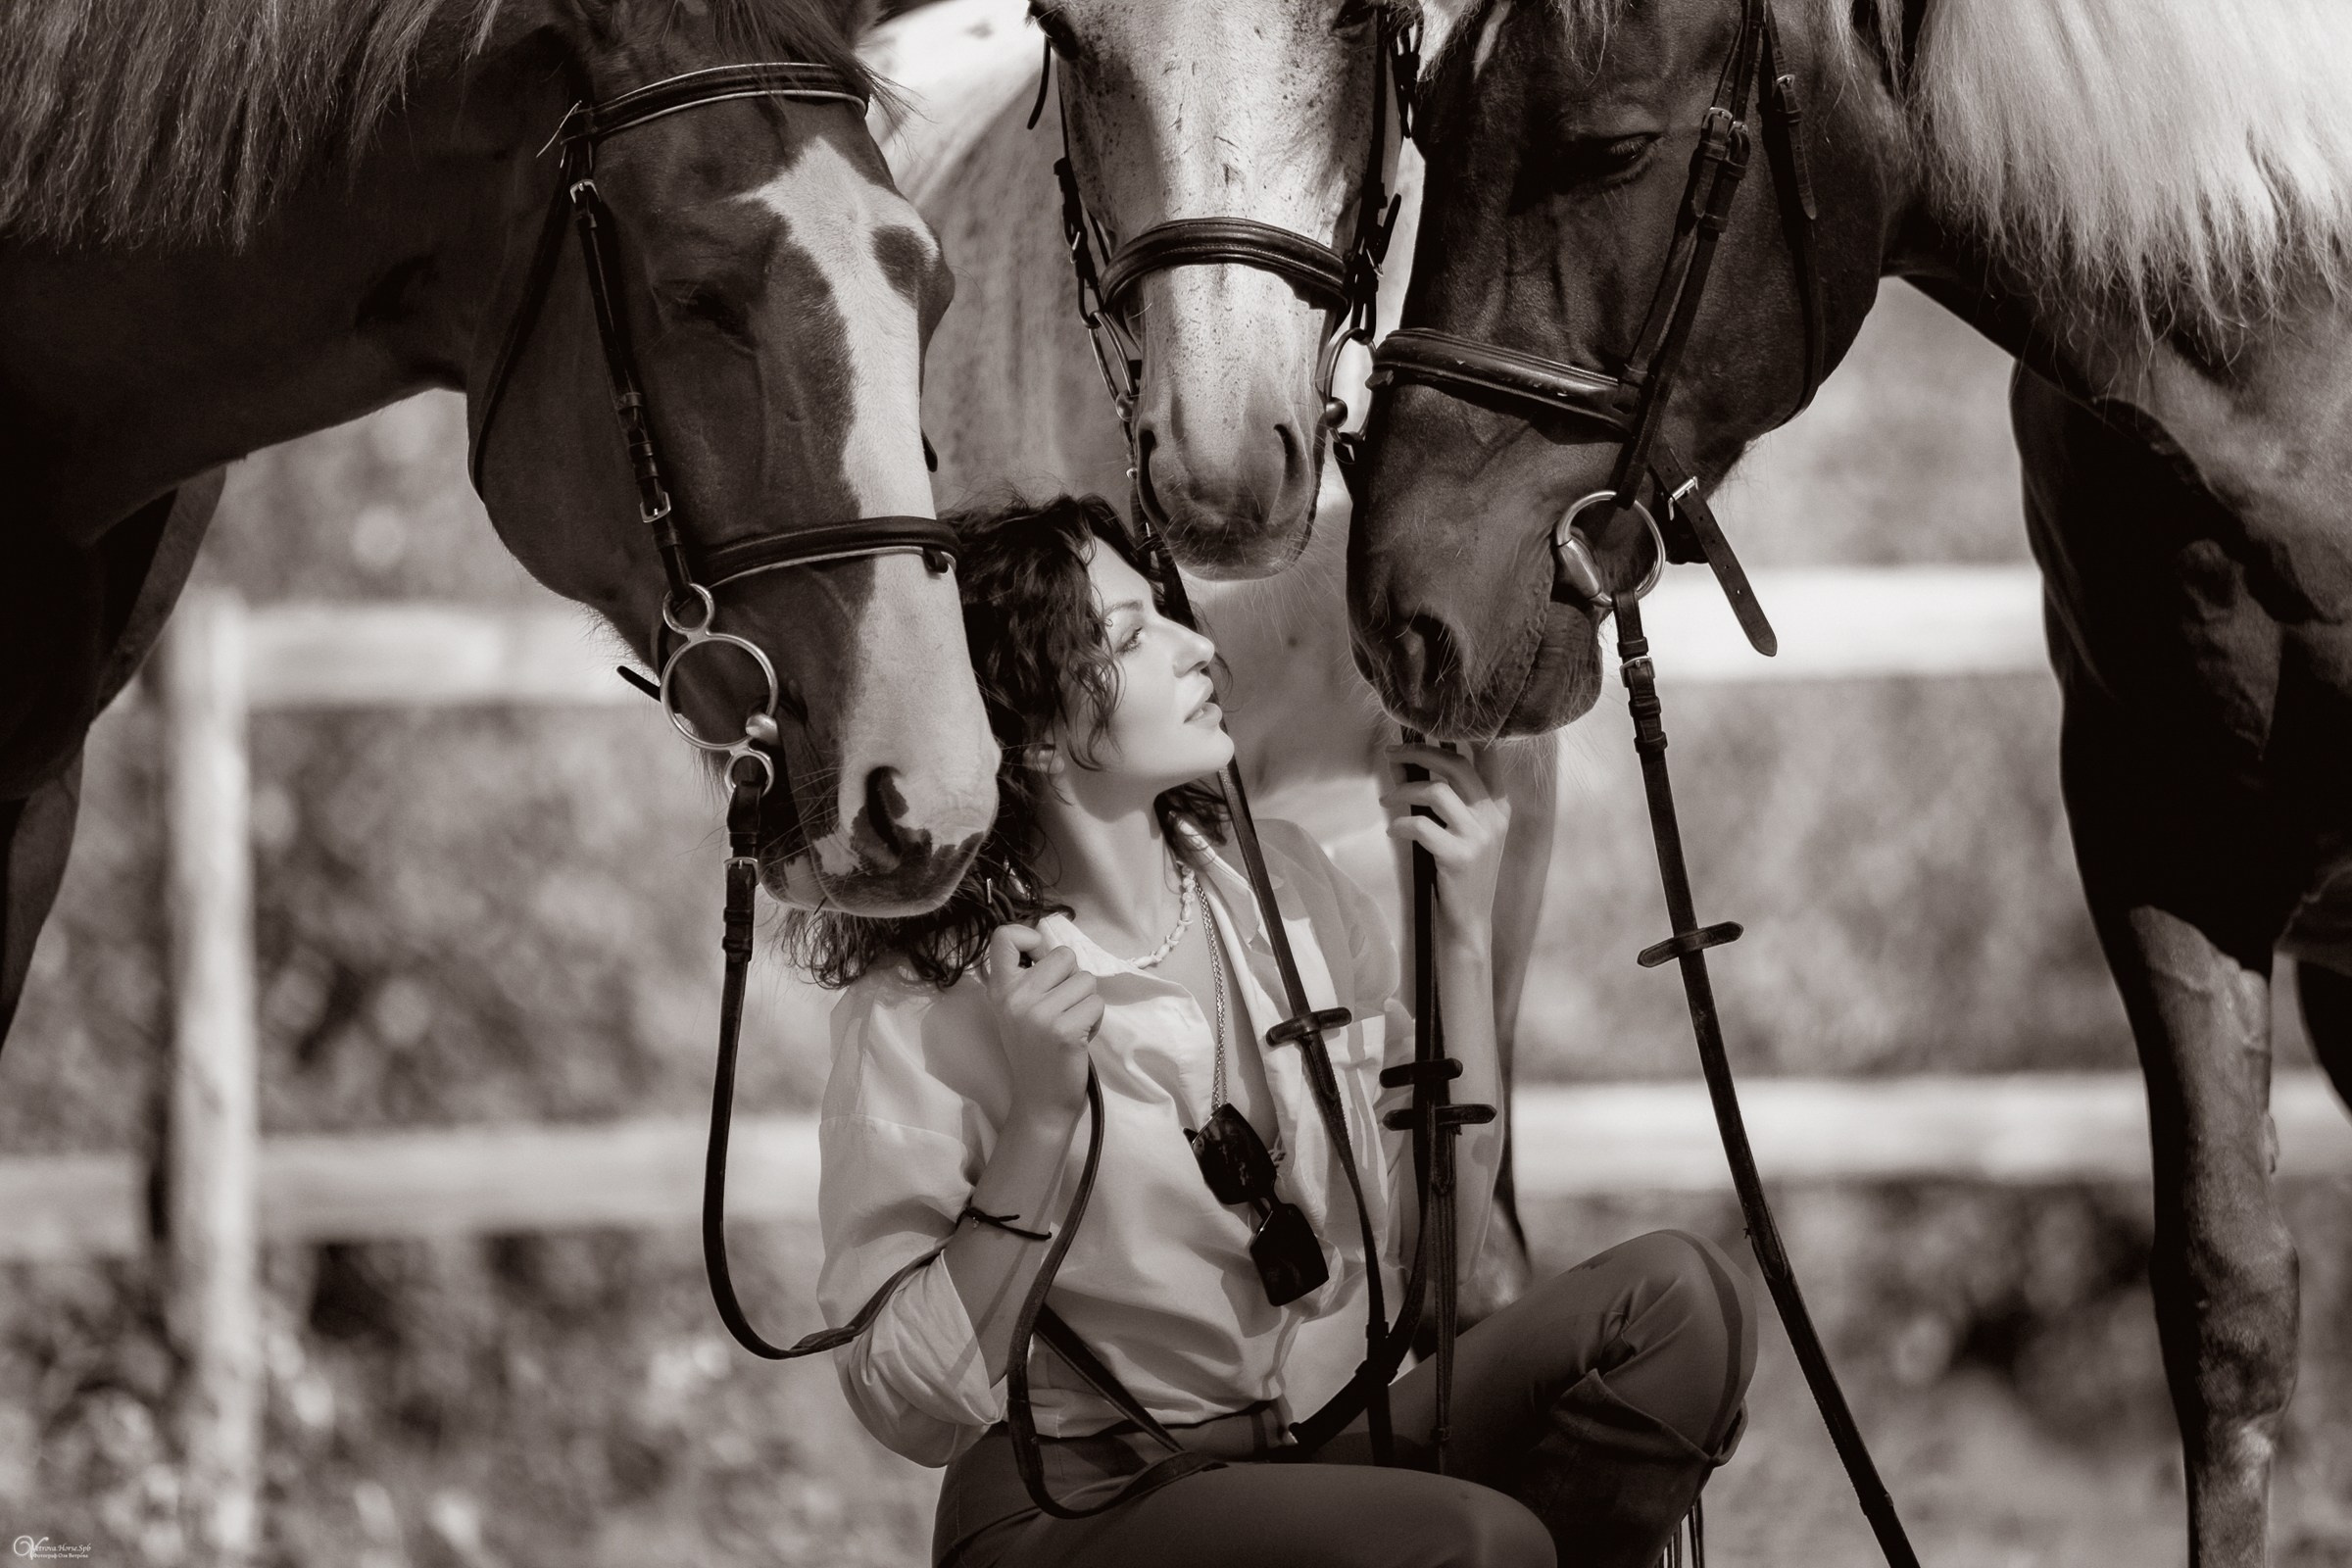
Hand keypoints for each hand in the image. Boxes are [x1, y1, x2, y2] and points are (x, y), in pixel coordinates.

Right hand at [983, 924, 1101, 1119]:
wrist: (1040, 1102)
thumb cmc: (1035, 1051)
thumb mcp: (1017, 1010)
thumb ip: (1030, 978)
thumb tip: (1054, 946)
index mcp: (1000, 990)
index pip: (1005, 937)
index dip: (1031, 939)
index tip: (1040, 960)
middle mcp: (1015, 998)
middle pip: (1064, 955)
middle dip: (1072, 978)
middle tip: (1062, 1007)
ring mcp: (1040, 1015)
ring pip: (1086, 980)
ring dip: (1086, 1002)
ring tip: (1070, 1024)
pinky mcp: (1066, 1030)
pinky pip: (1097, 1003)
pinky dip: (1095, 1020)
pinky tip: (1079, 1038)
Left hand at [1381, 743, 1511, 945]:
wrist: (1469, 920)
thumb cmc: (1460, 871)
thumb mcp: (1459, 830)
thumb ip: (1441, 797)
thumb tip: (1403, 761)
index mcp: (1499, 805)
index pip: (1487, 756)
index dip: (1461, 734)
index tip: (1432, 724)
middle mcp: (1493, 815)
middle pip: (1455, 764)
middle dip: (1419, 752)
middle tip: (1392, 753)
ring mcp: (1479, 836)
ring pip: (1435, 791)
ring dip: (1403, 791)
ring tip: (1387, 800)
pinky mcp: (1459, 856)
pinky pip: (1422, 825)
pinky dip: (1401, 824)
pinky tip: (1393, 830)